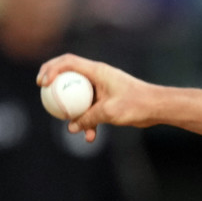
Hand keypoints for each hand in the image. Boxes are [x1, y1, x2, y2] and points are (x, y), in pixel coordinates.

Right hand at [37, 54, 158, 141]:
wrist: (158, 108)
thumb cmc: (137, 104)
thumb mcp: (110, 111)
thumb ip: (89, 118)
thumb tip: (71, 127)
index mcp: (98, 71)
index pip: (68, 62)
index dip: (51, 69)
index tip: (43, 84)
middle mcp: (98, 77)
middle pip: (69, 77)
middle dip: (55, 88)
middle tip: (44, 98)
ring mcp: (102, 89)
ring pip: (79, 98)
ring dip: (74, 112)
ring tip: (72, 128)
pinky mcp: (107, 101)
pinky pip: (91, 110)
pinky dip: (88, 122)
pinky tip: (90, 137)